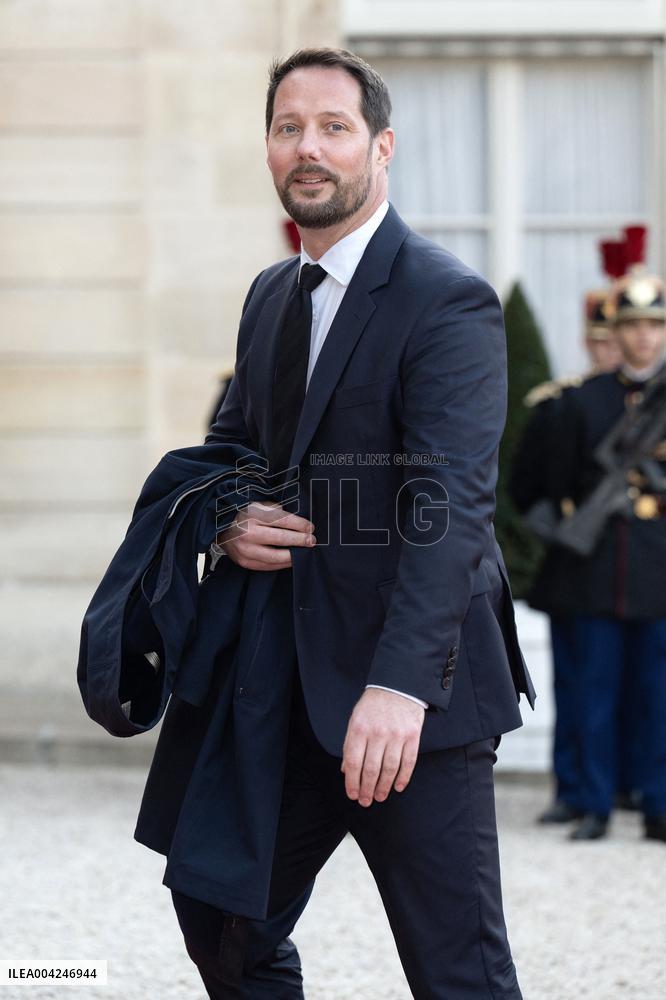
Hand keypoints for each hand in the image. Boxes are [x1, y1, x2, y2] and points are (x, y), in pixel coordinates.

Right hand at [218, 501, 315, 570]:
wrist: (221, 528)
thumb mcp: (259, 505)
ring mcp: (245, 550)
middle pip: (281, 539)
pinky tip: (290, 560)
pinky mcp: (245, 562)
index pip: (282, 520)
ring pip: (276, 557)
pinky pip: (268, 566)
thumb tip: (299, 524)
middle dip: (300, 540)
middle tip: (312, 541)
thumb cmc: (245, 515)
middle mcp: (248, 533)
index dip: (300, 525)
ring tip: (303, 553)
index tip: (310, 528)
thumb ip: (277, 512)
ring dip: (293, 556)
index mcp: (253, 515)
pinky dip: (281, 564)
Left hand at [341, 688, 424, 805]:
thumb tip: (346, 770)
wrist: (398, 685)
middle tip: (365, 801)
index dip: (352, 782)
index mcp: (359, 728)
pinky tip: (398, 787)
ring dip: (384, 787)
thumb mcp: (355, 719)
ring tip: (380, 797)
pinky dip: (403, 777)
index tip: (352, 794)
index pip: (353, 762)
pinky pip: (408, 762)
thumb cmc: (374, 705)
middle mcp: (378, 733)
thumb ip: (350, 744)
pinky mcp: (412, 736)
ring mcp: (396, 735)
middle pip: (371, 769)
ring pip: (389, 769)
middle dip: (367, 789)